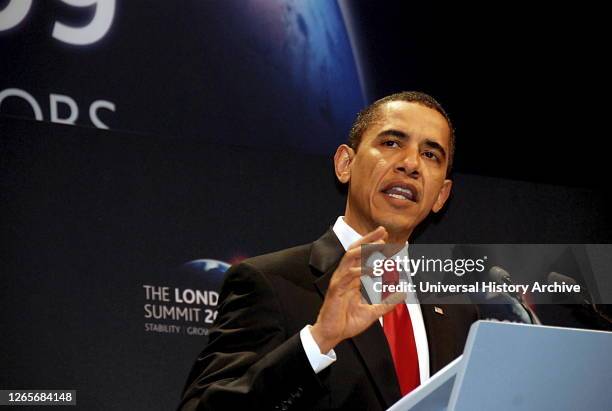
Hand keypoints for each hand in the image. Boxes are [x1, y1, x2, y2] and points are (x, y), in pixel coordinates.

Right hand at [311, 226, 398, 352]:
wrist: (332, 335)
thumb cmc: (347, 322)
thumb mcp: (373, 312)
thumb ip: (388, 302)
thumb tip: (404, 293)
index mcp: (353, 279)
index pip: (363, 257)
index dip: (374, 247)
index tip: (387, 238)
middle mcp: (345, 276)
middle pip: (356, 250)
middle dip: (369, 239)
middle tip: (383, 231)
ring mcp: (339, 281)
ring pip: (351, 257)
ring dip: (365, 248)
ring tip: (380, 244)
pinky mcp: (335, 289)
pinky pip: (348, 275)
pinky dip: (361, 270)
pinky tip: (373, 269)